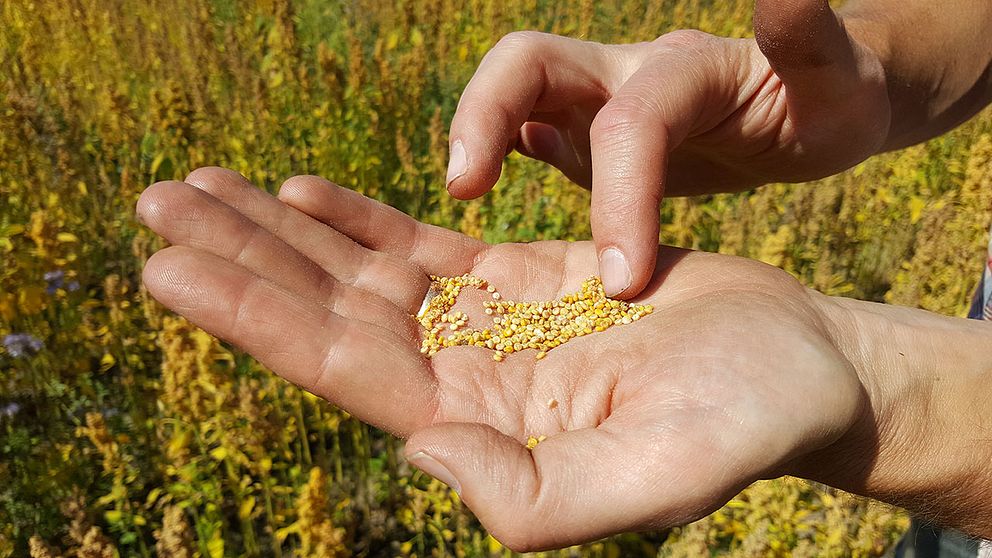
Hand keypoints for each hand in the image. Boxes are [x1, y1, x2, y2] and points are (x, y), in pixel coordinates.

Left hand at [137, 167, 865, 550]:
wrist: (791, 370)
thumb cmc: (740, 428)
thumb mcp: (650, 481)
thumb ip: (531, 499)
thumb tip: (416, 453)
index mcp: (476, 430)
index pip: (337, 366)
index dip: (251, 315)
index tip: (169, 266)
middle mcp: (461, 380)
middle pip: (325, 312)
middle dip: (240, 259)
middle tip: (155, 206)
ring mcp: (482, 326)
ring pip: (358, 272)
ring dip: (279, 231)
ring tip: (200, 188)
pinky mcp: (514, 280)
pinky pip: (415, 247)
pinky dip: (356, 216)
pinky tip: (300, 190)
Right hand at [445, 0, 888, 297]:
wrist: (811, 105)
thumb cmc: (832, 101)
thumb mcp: (840, 78)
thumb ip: (809, 40)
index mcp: (686, 69)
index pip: (630, 123)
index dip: (618, 198)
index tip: (623, 283)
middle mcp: (628, 74)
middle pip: (529, 63)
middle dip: (484, 116)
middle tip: (463, 191)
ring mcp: (600, 102)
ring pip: (513, 97)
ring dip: (475, 137)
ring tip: (459, 198)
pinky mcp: (588, 136)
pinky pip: (528, 135)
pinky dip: (497, 155)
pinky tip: (485, 197)